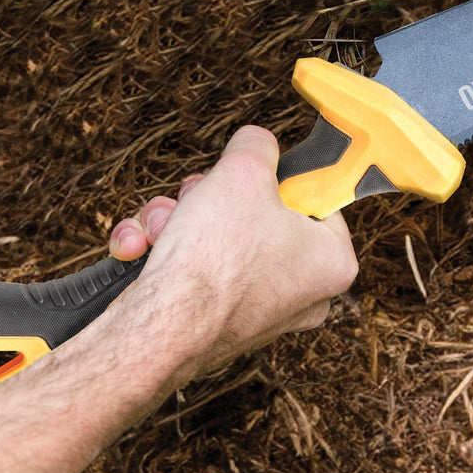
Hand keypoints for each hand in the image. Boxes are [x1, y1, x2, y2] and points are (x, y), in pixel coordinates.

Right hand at [104, 126, 358, 378]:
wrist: (158, 329)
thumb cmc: (214, 258)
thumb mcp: (245, 170)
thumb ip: (257, 146)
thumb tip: (257, 143)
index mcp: (333, 262)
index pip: (316, 199)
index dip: (277, 178)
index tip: (254, 173)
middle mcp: (303, 294)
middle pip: (257, 216)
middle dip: (211, 197)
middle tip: (198, 194)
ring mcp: (257, 313)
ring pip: (216, 239)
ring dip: (176, 220)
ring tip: (162, 224)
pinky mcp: (212, 325)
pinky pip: (192, 271)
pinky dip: (161, 254)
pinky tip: (139, 250)